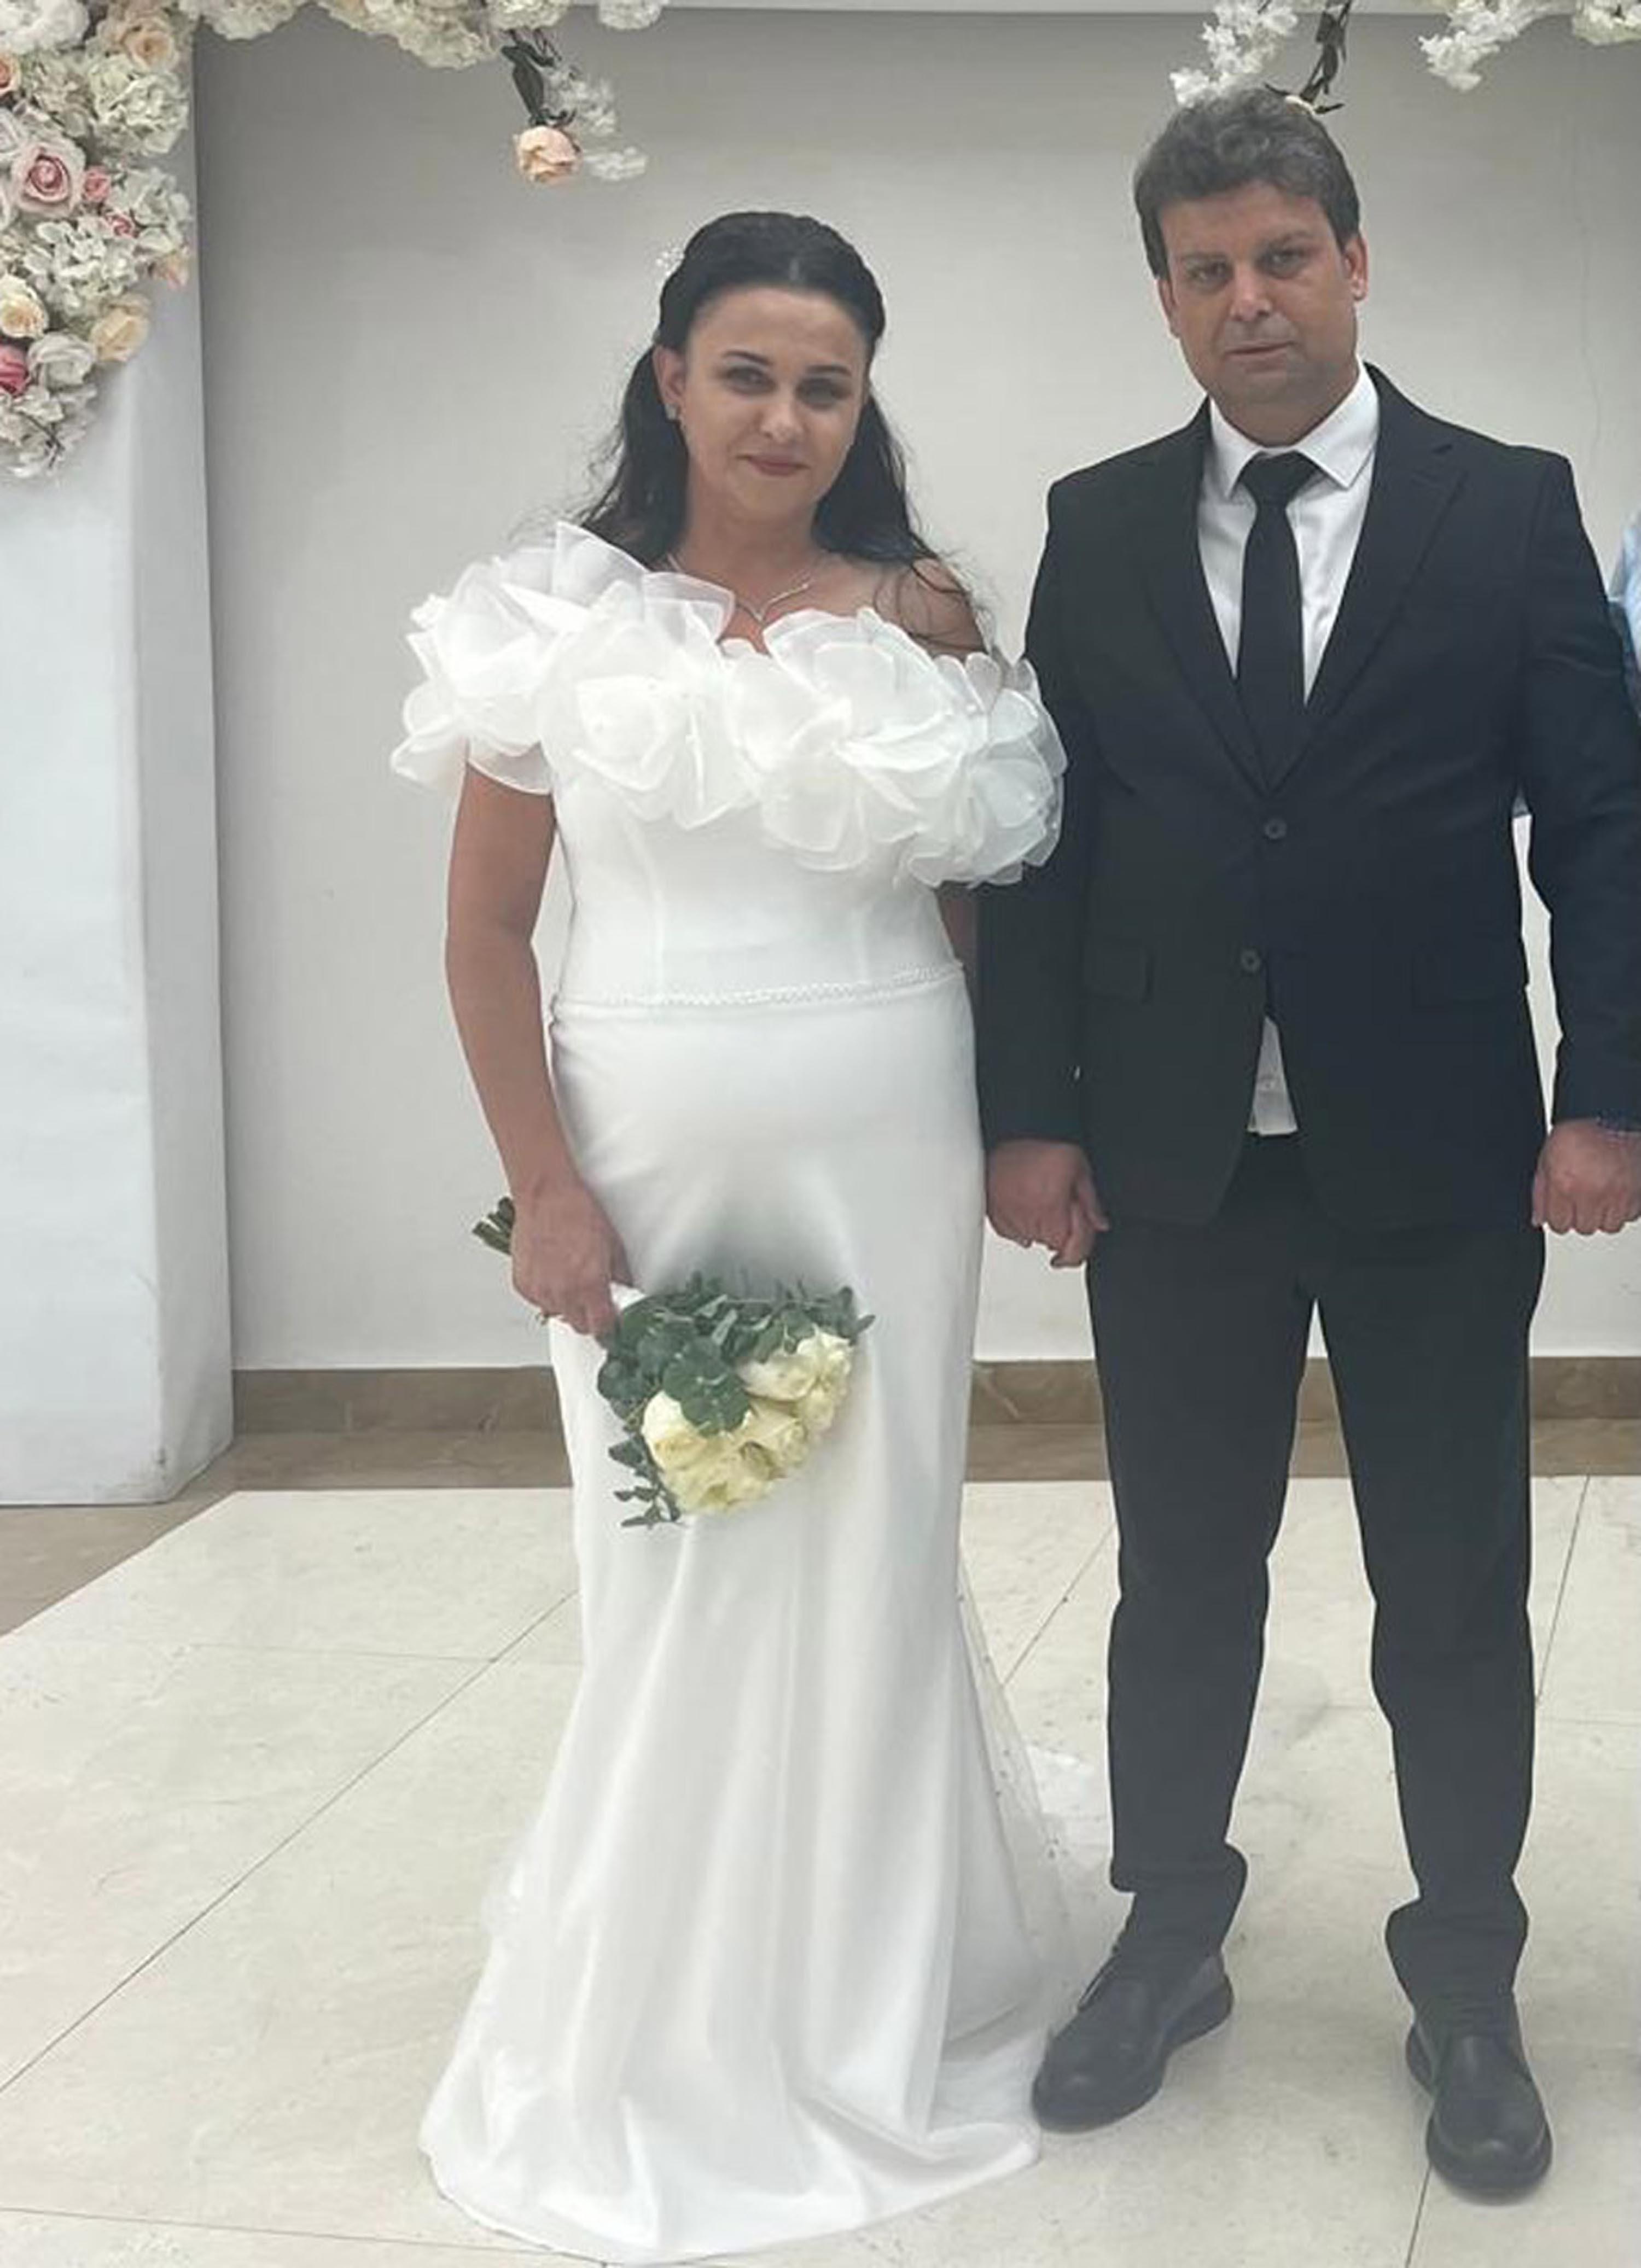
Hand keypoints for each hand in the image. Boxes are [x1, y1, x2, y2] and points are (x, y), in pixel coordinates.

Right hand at [509, 1179, 631, 1335]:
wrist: (546, 1195)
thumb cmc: (577, 1212)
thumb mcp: (613, 1245)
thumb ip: (619, 1277)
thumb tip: (623, 1292)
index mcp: (590, 1285)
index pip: (602, 1328)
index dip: (609, 1328)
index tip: (611, 1324)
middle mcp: (564, 1292)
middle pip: (580, 1326)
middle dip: (589, 1316)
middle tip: (592, 1296)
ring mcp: (541, 1290)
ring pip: (558, 1314)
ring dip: (566, 1303)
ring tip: (569, 1275)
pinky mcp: (523, 1284)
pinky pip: (539, 1300)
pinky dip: (547, 1292)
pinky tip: (552, 1270)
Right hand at [987, 1139, 1109, 1267]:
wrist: (1001, 1141)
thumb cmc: (1036, 1151)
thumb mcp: (1077, 1166)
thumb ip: (1091, 1200)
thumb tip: (1100, 1224)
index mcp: (1053, 1213)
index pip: (1073, 1252)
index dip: (1083, 1246)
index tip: (1082, 1238)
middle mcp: (1031, 1225)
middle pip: (1057, 1244)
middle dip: (1065, 1228)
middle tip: (1062, 1202)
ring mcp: (1013, 1227)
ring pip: (1038, 1240)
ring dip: (1045, 1225)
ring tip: (1043, 1196)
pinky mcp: (1000, 1224)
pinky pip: (1019, 1235)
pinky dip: (1026, 1223)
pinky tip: (1028, 1202)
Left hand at [1531, 1121, 1640, 1235]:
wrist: (1612, 1115)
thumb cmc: (1580, 1132)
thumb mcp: (1547, 1158)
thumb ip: (1541, 1192)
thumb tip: (1539, 1219)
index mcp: (1566, 1184)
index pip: (1559, 1224)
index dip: (1560, 1216)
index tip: (1564, 1206)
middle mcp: (1592, 1192)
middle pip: (1584, 1228)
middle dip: (1582, 1214)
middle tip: (1583, 1194)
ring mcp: (1618, 1194)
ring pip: (1608, 1225)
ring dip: (1603, 1213)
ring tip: (1600, 1192)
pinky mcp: (1638, 1193)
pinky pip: (1629, 1215)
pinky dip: (1623, 1207)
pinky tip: (1616, 1189)